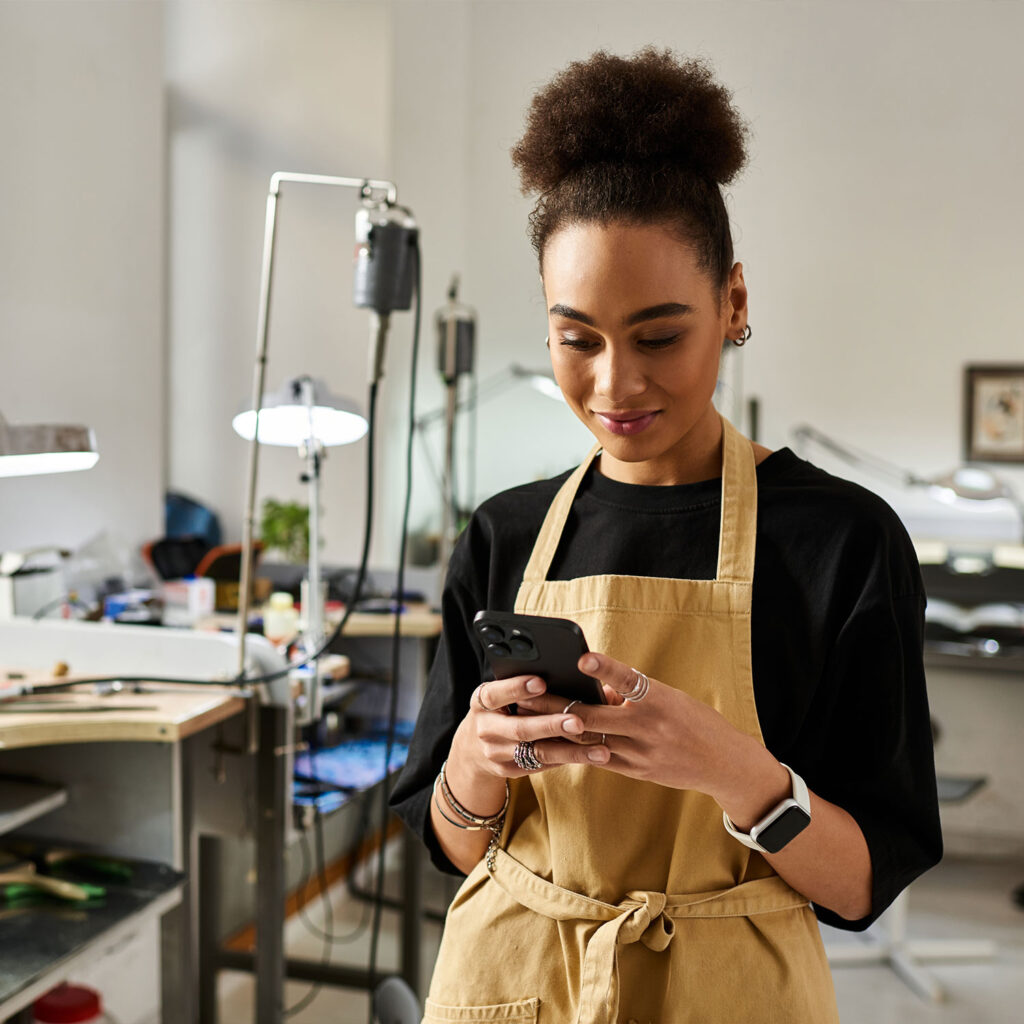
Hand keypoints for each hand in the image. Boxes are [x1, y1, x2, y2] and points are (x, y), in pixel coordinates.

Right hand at [457, 675, 611, 778]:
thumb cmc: (499, 707)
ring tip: (600, 749)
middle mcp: (485, 729)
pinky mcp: (508, 771)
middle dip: (551, 725)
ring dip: (571, 751)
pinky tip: (591, 756)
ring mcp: (496, 753)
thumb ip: (520, 685)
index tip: (541, 681)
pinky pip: (542, 766)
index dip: (517, 688)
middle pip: (521, 728)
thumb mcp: (499, 693)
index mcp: (481, 702)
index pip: (496, 694)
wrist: (473, 748)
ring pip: (537, 753)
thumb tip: (563, 669)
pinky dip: (567, 759)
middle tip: (579, 721)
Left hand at [517, 651, 763, 798]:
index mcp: (659, 700)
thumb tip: (598, 689)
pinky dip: (575, 748)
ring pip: (588, 740)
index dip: (605, 669)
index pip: (628, 680)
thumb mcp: (669, 698)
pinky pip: (598, 758)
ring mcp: (639, 753)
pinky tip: (551, 741)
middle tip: (525, 692)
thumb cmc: (695, 720)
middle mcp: (647, 727)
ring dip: (555, 728)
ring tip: (527, 717)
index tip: (583, 658)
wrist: (722, 763)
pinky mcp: (635, 771)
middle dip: (555, 704)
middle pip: (593, 715)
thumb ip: (633, 694)